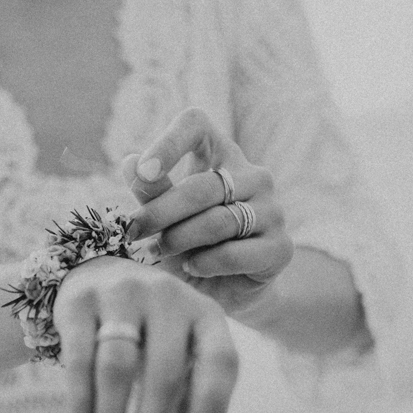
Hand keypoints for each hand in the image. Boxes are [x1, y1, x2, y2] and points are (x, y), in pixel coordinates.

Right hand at [52, 254, 237, 412]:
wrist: (97, 275)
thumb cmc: (151, 332)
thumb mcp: (182, 357)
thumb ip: (192, 406)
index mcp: (205, 313)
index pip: (220, 361)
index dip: (212, 406)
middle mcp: (168, 295)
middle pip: (165, 372)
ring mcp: (122, 292)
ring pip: (117, 367)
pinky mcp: (80, 300)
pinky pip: (79, 359)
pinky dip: (82, 403)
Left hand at [124, 107, 293, 314]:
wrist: (222, 288)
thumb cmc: (186, 241)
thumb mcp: (162, 215)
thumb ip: (151, 191)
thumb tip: (131, 163)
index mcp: (220, 154)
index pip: (196, 124)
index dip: (169, 142)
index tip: (143, 171)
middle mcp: (253, 175)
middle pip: (202, 185)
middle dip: (161, 211)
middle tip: (134, 231)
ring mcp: (272, 210)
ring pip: (218, 220)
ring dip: (180, 239)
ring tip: (160, 251)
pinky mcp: (280, 247)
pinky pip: (235, 253)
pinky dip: (205, 263)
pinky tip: (192, 266)